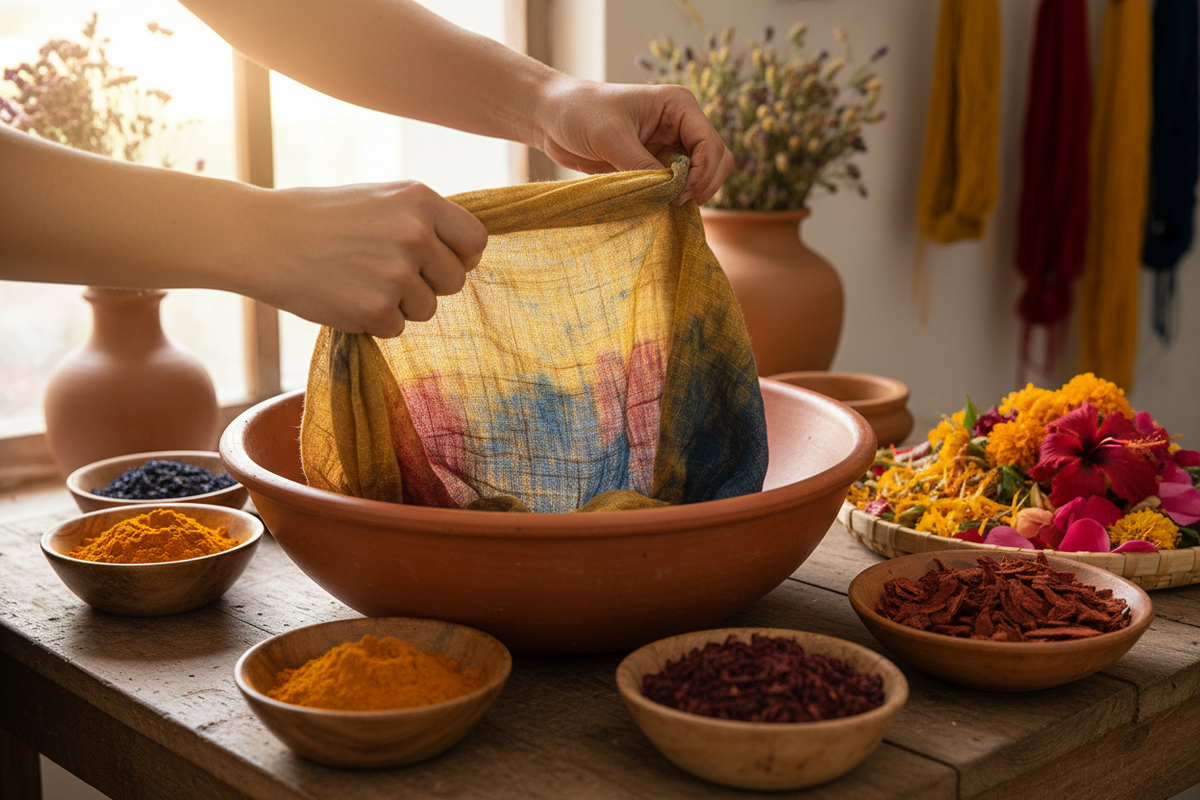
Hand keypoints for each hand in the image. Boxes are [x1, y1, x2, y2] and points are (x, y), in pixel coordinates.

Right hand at [250, 181, 486, 337]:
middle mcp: (415, 234)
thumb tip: (466, 251)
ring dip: (399, 304)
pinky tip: (345, 296)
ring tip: (359, 280)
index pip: (475, 241)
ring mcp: (396, 274)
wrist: (263, 238)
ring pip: (426, 309)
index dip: (461, 257)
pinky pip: (396, 328)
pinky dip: (373, 321)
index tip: (440, 261)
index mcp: (421, 200)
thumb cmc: (322, 218)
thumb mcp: (381, 199)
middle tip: (387, 273)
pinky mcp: (375, 310)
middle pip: (455, 282)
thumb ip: (423, 220)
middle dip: (428, 284)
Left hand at [534, 76, 733, 206]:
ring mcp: (670, 146)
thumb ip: (641, 165)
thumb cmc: (579, 112)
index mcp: (678, 106)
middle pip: (717, 160)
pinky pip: (678, 186)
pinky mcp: (655, 165)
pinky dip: (675, 198)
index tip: (680, 192)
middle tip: (676, 202)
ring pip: (703, 175)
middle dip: (704, 183)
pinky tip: (660, 206)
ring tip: (668, 205)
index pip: (710, 142)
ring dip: (692, 193)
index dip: (703, 171)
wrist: (551, 118)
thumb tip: (667, 194)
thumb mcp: (610, 137)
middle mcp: (680, 124)